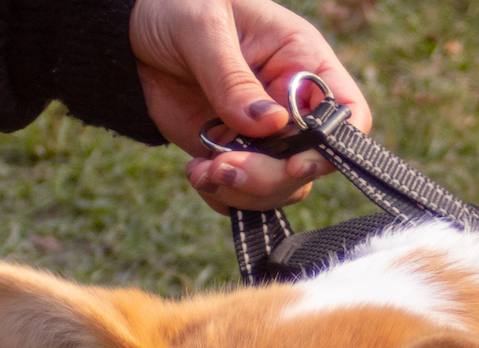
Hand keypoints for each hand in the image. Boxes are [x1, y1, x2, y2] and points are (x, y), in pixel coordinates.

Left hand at [130, 0, 373, 212]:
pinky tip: (196, 173)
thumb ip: (233, 77)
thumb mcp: (203, 28)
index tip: (297, 162)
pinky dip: (223, 196)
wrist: (130, 36)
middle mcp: (291, 104)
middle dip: (273, 176)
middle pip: (312, 162)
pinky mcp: (233, 154)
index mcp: (303, 61)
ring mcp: (264, 136)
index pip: (348, 112)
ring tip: (204, 171)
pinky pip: (244, 194)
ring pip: (280, 186)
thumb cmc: (178, 8)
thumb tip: (270, 124)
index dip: (334, 146)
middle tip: (227, 167)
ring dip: (244, 191)